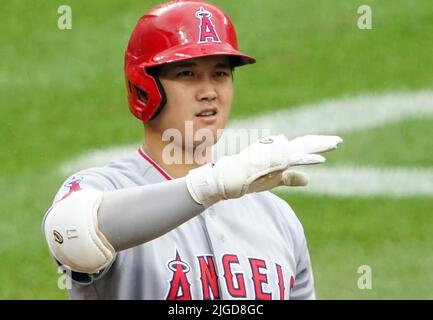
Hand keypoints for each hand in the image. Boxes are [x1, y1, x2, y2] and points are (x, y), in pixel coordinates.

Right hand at [186, 134, 342, 207]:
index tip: (330, 143)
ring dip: (320, 146)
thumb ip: (291, 178)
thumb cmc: (251, 177)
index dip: (316, 145)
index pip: (302, 146)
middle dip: (322, 142)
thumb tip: (309, 180)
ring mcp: (277, 153)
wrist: (232, 177)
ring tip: (335, 144)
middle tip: (338, 141)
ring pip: (303, 147)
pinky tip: (321, 159)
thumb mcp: (276, 179)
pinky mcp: (274, 161)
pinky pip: (295, 159)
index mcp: (281, 153)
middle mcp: (280, 150)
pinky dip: (308, 158)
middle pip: (305, 143)